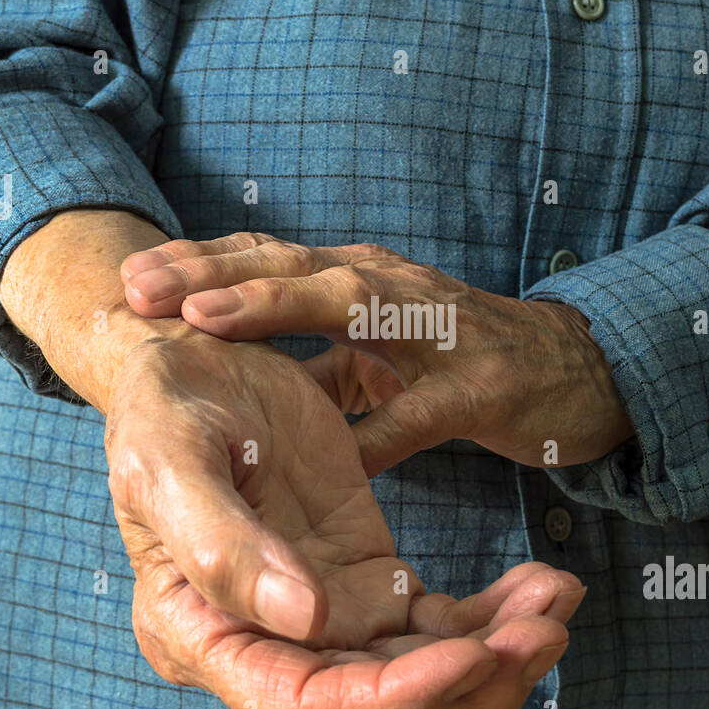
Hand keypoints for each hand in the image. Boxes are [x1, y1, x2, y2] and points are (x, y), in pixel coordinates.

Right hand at [106, 332, 585, 708]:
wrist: (188, 363)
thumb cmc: (160, 411)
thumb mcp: (169, 462)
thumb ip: (223, 545)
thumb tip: (306, 619)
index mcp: (202, 639)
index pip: (305, 707)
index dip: (392, 698)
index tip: (471, 656)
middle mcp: (268, 649)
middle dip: (470, 683)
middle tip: (545, 631)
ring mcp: (325, 617)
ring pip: (423, 671)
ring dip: (498, 649)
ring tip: (558, 598)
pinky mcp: (366, 577)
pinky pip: (440, 620)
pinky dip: (494, 612)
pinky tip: (544, 582)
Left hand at [122, 232, 634, 475]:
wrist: (577, 372)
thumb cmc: (465, 358)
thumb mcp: (382, 349)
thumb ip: (319, 358)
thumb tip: (243, 379)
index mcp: (360, 281)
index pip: (268, 258)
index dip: (200, 263)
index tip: (131, 276)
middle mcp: (391, 289)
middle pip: (291, 266)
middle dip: (211, 271)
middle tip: (140, 285)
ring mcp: (439, 333)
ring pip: (350, 308)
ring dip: (276, 306)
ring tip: (207, 318)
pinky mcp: (481, 389)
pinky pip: (419, 413)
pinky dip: (375, 429)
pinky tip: (330, 450)